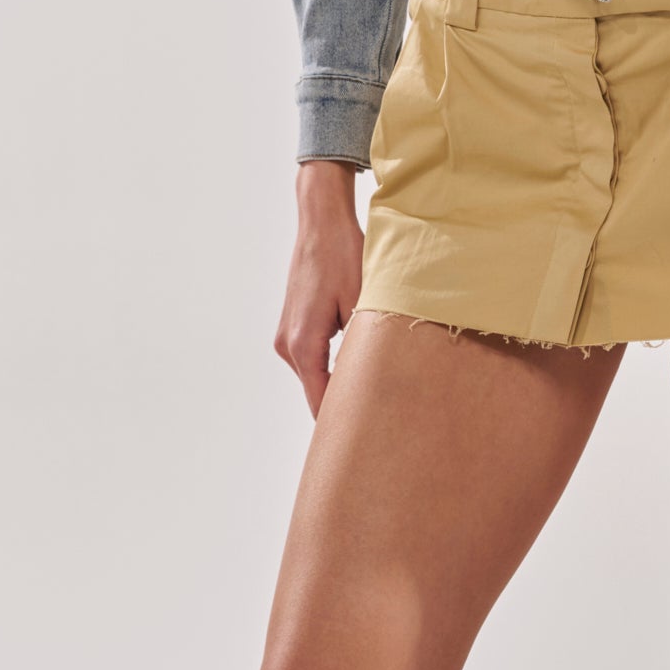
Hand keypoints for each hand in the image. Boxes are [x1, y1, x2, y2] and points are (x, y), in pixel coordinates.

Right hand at [275, 162, 363, 417]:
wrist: (321, 222)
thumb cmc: (344, 256)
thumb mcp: (365, 303)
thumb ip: (366, 348)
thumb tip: (378, 384)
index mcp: (304, 345)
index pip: (320, 401)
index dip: (341, 426)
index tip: (361, 448)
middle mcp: (288, 345)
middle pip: (318, 392)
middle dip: (346, 406)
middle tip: (381, 426)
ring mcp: (287, 337)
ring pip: (318, 375)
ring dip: (342, 382)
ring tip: (378, 393)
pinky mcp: (293, 327)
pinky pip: (316, 359)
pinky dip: (335, 366)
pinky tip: (361, 363)